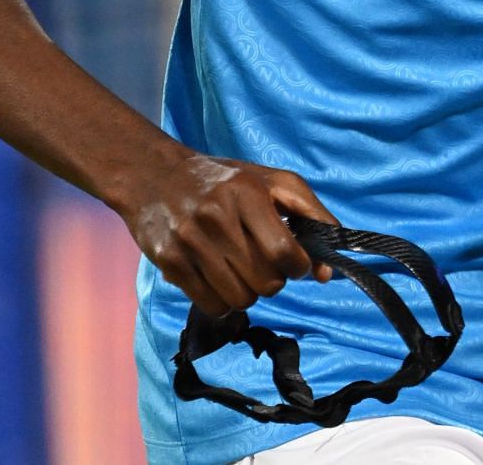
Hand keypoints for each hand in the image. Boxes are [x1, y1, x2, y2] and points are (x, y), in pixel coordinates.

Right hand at [115, 151, 338, 317]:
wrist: (155, 175)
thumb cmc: (226, 181)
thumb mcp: (274, 183)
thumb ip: (312, 217)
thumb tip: (327, 272)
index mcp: (247, 193)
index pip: (284, 252)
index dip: (298, 266)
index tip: (294, 261)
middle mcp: (217, 218)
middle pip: (265, 282)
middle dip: (274, 280)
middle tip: (264, 264)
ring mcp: (189, 242)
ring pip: (240, 299)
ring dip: (249, 293)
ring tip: (241, 271)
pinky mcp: (169, 263)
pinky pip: (212, 306)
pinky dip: (224, 301)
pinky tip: (220, 279)